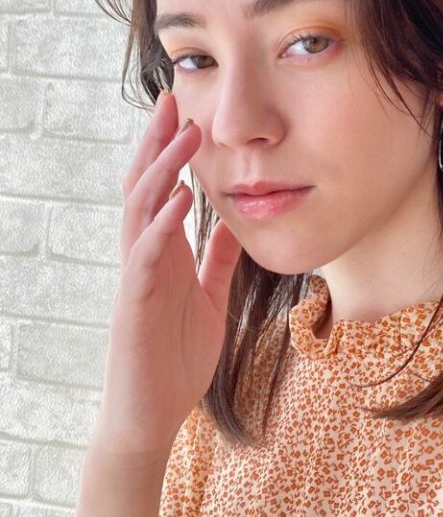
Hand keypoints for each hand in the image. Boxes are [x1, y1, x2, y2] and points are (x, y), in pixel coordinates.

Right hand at [91, 91, 242, 466]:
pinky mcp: (133, 304)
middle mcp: (145, 257)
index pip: (161, 191)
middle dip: (157, 144)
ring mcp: (136, 278)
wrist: (152, 415)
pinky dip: (162, 225)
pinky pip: (146, 257)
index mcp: (164, 255)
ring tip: (182, 134)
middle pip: (144, 188)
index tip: (187, 114)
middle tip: (172, 101)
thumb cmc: (174, 360)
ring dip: (161, 170)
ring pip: (140, 211)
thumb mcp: (209, 300)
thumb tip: (234, 223)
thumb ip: (218, 262)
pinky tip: (178, 199)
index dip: (171, 153)